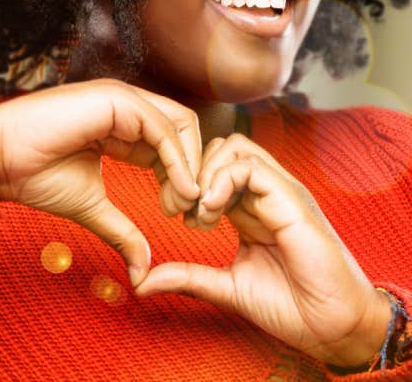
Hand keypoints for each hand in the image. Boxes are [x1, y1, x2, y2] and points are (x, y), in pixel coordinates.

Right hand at [0, 78, 203, 286]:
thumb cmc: (31, 175)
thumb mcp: (90, 206)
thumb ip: (122, 231)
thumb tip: (142, 270)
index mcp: (118, 126)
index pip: (170, 146)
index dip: (183, 180)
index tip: (180, 217)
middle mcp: (124, 107)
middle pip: (185, 133)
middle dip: (195, 172)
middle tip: (191, 213)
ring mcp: (121, 99)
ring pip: (181, 126)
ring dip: (190, 166)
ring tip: (182, 203)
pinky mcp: (116, 100)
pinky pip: (163, 128)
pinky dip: (177, 160)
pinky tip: (176, 190)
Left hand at [135, 134, 390, 367]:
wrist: (332, 327)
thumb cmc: (290, 306)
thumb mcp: (225, 287)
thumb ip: (187, 277)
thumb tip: (141, 282)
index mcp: (249, 209)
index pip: (210, 170)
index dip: (184, 182)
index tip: (171, 214)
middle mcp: (265, 194)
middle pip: (219, 148)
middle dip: (189, 171)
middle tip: (178, 210)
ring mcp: (281, 193)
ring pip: (234, 148)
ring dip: (204, 174)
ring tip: (198, 213)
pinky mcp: (293, 200)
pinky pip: (252, 167)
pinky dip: (222, 181)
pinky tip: (210, 210)